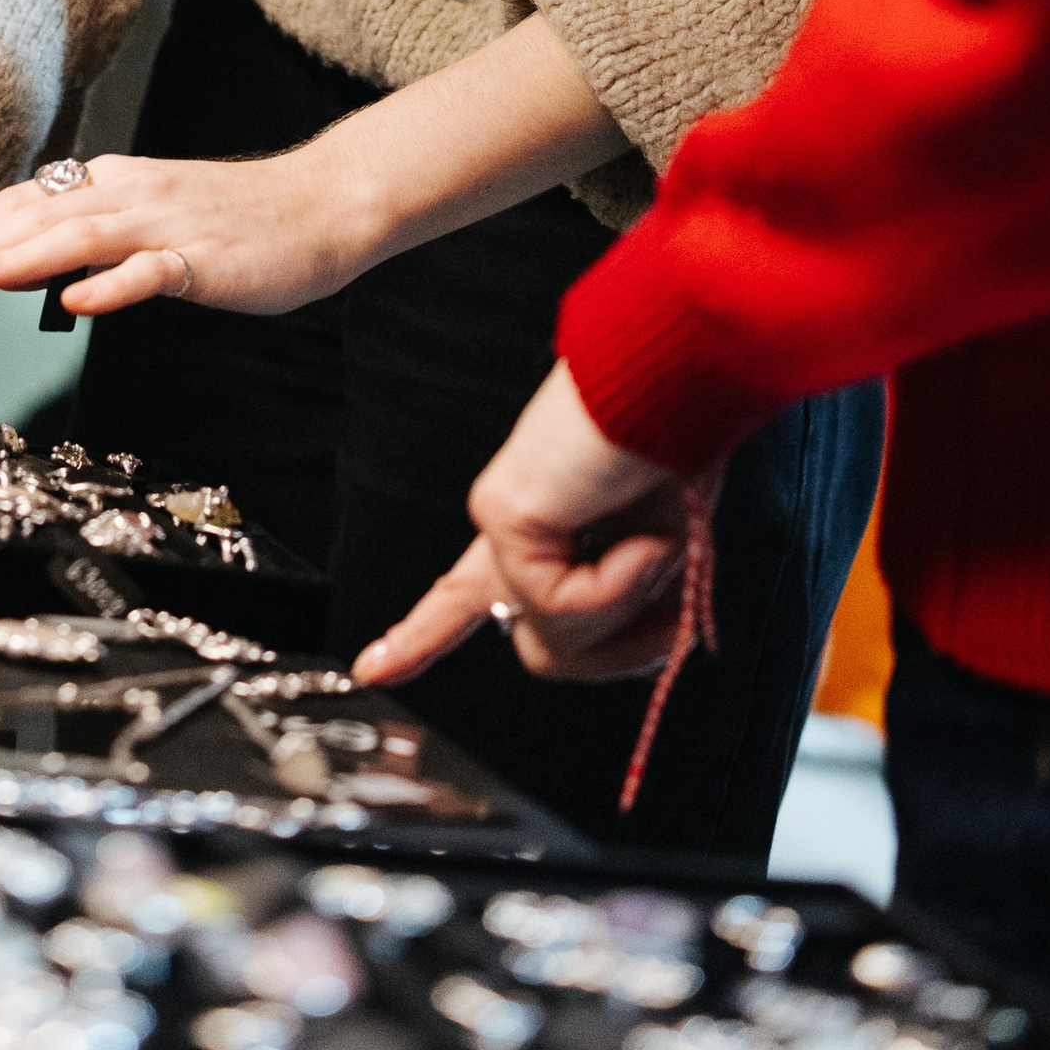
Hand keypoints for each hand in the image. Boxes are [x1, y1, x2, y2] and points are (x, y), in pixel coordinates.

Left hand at [0, 143, 368, 318]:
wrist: (320, 204)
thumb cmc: (236, 218)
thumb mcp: (153, 215)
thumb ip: (98, 235)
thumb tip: (33, 264)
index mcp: (116, 183)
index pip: (32, 203)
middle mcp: (133, 195)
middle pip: (44, 217)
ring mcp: (168, 225)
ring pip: (83, 236)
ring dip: (22, 259)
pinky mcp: (205, 258)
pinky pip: (151, 272)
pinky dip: (111, 285)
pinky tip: (76, 302)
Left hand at [351, 362, 687, 687]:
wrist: (676, 380)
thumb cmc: (678, 449)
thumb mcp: (660, 553)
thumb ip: (626, 607)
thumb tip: (604, 652)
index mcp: (545, 528)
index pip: (469, 596)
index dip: (423, 636)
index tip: (371, 669)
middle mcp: (511, 524)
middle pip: (544, 654)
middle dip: (616, 655)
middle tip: (668, 612)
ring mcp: (502, 520)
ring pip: (559, 644)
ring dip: (633, 609)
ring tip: (657, 538)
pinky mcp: (505, 516)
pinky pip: (562, 608)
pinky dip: (621, 582)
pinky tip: (637, 532)